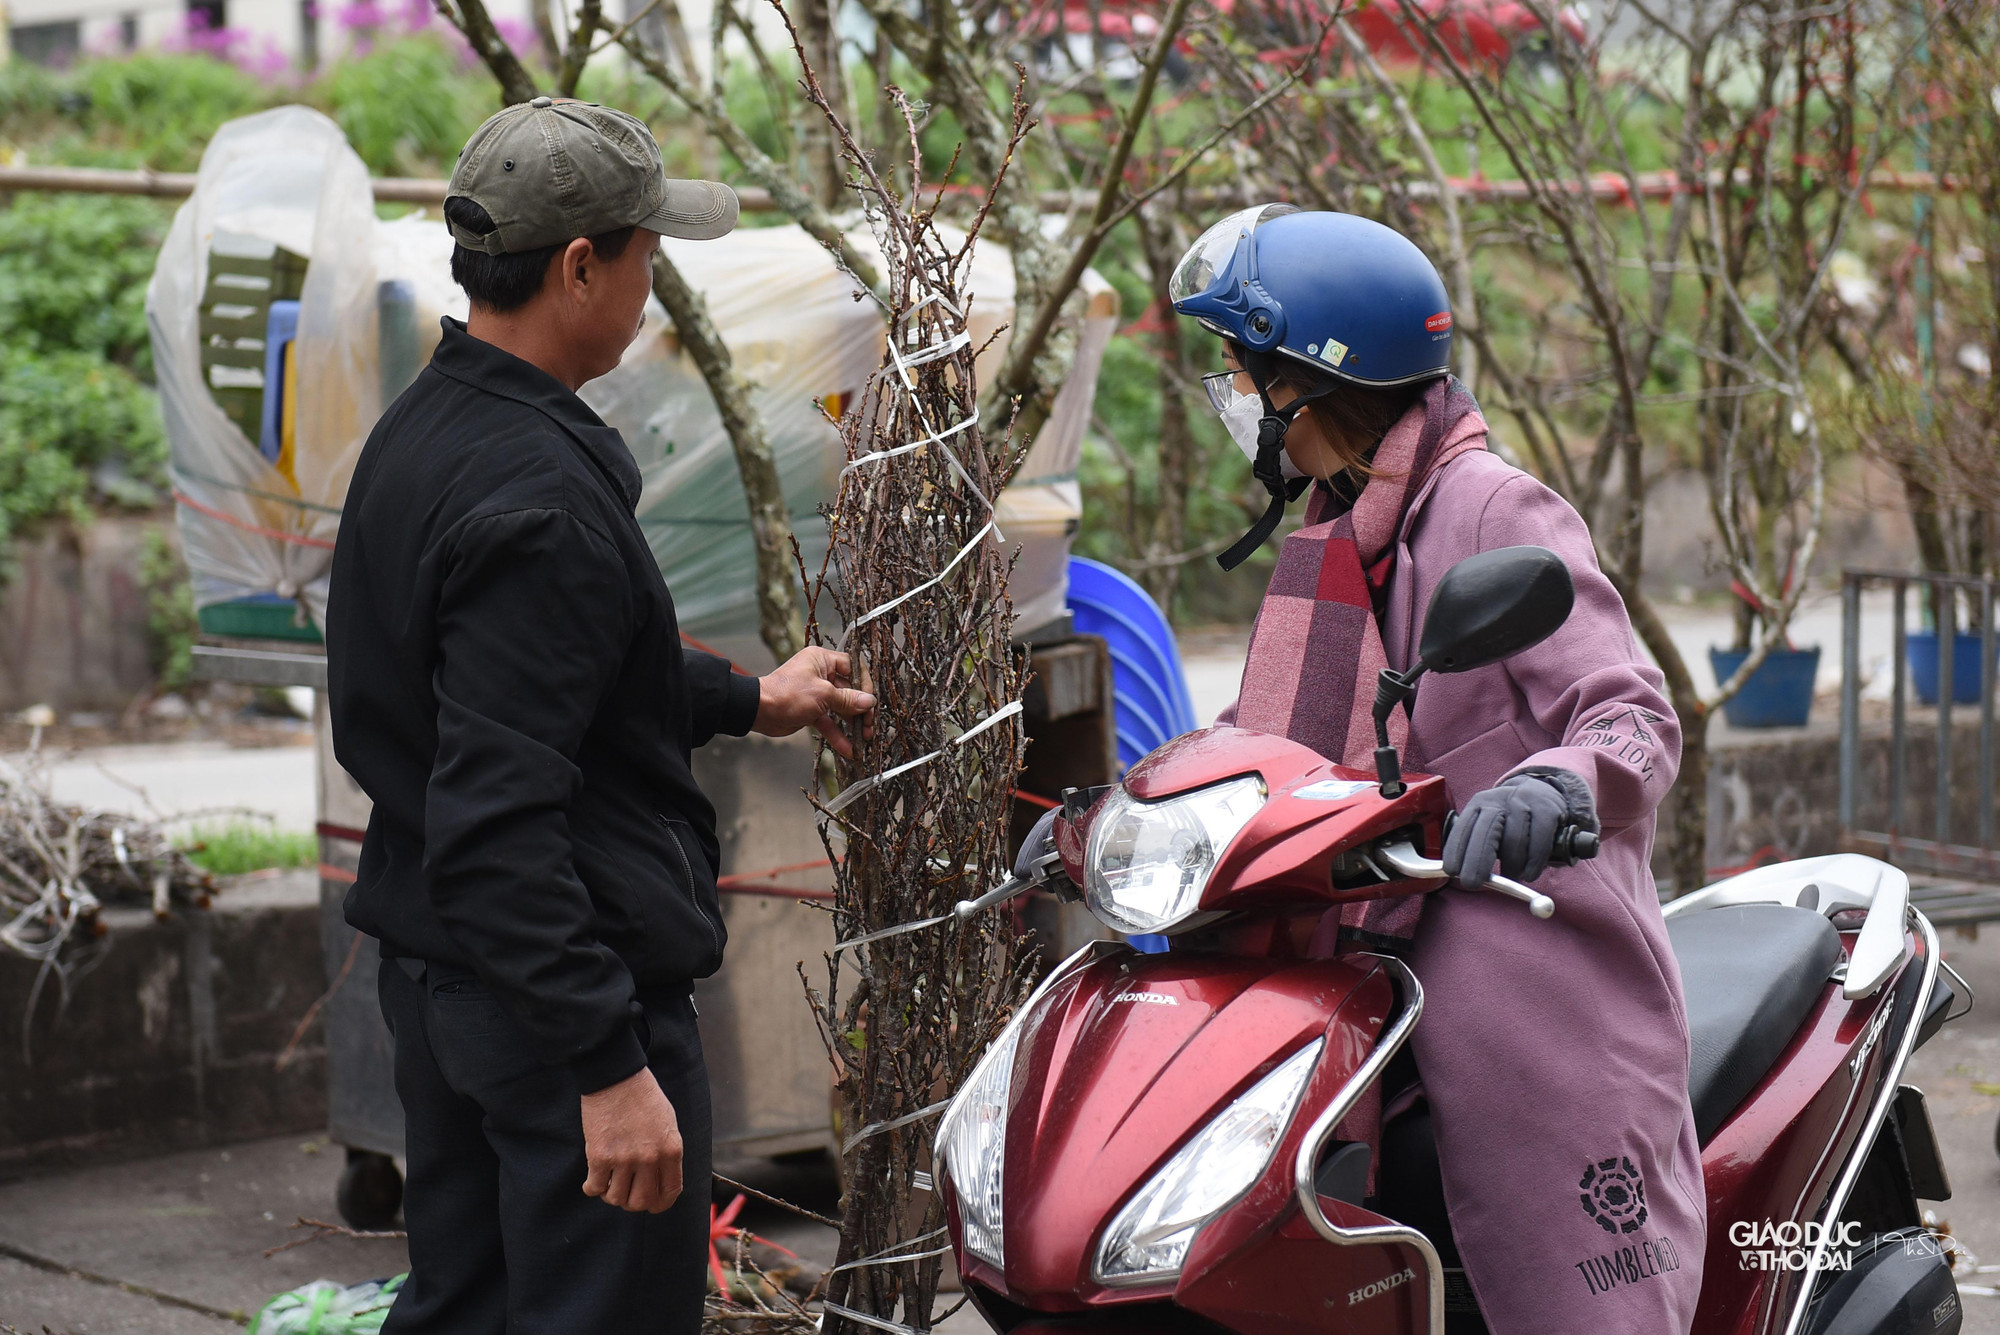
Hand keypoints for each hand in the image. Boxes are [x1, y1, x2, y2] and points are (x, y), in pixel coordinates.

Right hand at [580, 1068, 682, 1212]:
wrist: (616, 1078)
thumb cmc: (643, 1097)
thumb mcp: (667, 1124)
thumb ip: (667, 1153)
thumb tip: (662, 1180)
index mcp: (672, 1150)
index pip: (670, 1193)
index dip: (659, 1204)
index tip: (651, 1204)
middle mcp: (650, 1158)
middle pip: (642, 1202)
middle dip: (633, 1202)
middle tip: (625, 1192)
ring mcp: (625, 1159)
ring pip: (617, 1199)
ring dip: (611, 1195)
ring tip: (609, 1182)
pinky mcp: (600, 1156)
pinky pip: (595, 1188)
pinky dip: (592, 1188)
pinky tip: (592, 1181)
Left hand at [755, 647, 875, 758]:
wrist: (759, 711)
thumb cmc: (787, 694)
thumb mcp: (822, 695)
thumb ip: (848, 699)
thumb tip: (870, 702)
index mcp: (823, 660)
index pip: (854, 667)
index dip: (865, 684)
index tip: (871, 702)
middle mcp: (821, 674)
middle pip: (850, 690)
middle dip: (862, 709)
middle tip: (870, 725)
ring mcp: (817, 693)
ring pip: (842, 708)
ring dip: (853, 724)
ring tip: (865, 739)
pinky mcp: (811, 710)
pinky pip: (830, 721)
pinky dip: (838, 734)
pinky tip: (849, 749)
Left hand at [1441, 773, 1581, 886]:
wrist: (1542, 790)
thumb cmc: (1510, 819)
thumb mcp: (1489, 823)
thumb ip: (1477, 845)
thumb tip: (1465, 877)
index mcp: (1478, 804)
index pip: (1463, 828)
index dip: (1455, 851)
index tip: (1452, 872)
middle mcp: (1499, 800)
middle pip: (1485, 832)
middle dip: (1477, 861)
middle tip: (1473, 883)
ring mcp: (1523, 803)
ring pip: (1514, 840)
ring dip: (1511, 866)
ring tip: (1512, 878)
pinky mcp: (1547, 809)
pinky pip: (1539, 841)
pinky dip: (1534, 862)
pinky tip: (1530, 874)